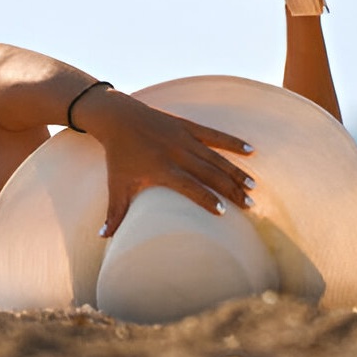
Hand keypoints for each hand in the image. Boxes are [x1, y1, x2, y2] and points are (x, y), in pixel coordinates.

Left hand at [72, 86, 254, 236]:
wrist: (118, 118)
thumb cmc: (118, 155)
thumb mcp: (116, 185)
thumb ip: (114, 213)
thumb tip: (104, 238)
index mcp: (162, 169)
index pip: (190, 187)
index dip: (207, 199)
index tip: (224, 212)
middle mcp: (177, 153)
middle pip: (210, 173)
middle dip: (231, 189)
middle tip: (249, 205)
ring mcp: (184, 138)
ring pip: (216, 157)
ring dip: (236, 171)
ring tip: (253, 185)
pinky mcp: (188, 126)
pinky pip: (215, 135)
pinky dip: (233, 143)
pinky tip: (251, 151)